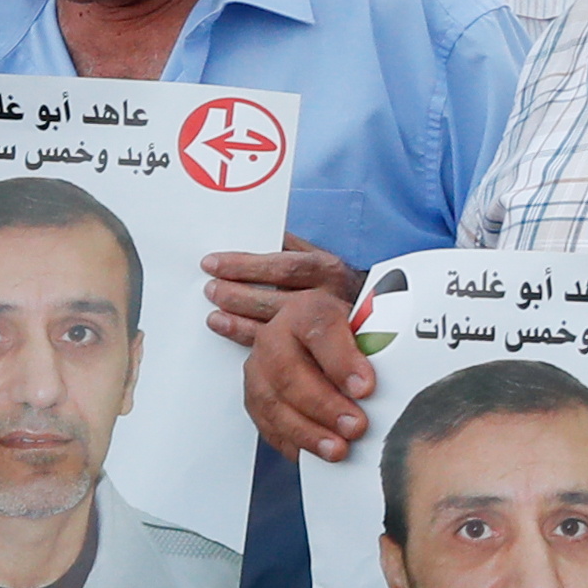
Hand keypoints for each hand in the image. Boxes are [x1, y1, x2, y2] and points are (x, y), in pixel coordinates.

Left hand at [199, 237, 360, 343]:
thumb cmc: (336, 286)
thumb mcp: (319, 260)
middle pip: (277, 296)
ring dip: (239, 318)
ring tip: (215, 315)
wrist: (376, 317)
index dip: (245, 266)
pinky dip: (251, 339)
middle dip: (237, 293)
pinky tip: (231, 330)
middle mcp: (331, 297)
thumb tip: (249, 236)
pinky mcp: (325, 351)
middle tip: (211, 289)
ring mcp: (328, 326)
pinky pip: (283, 348)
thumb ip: (288, 249)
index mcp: (328, 269)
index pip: (283, 266)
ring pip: (277, 324)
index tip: (214, 263)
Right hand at [244, 283, 379, 459]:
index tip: (365, 387)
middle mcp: (276, 336)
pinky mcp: (255, 397)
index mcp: (308, 311)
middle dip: (325, 405)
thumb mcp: (367, 327)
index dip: (342, 361)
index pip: (321, 330)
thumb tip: (404, 371)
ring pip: (273, 402)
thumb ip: (379, 343)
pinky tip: (315, 454)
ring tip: (337, 449)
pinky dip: (292, 442)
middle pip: (290, 372)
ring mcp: (260, 368)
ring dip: (307, 431)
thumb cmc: (349, 335)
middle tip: (355, 426)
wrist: (322, 339)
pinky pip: (267, 424)